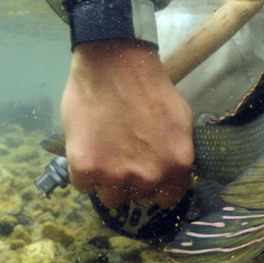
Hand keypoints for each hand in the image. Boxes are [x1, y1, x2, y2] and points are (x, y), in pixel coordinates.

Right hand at [61, 40, 194, 208]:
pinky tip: (87, 147)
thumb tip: (174, 172)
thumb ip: (177, 152)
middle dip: (130, 179)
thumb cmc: (149, 87)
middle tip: (122, 153)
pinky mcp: (86, 168)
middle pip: (137, 195)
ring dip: (105, 180)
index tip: (147, 175)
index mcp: (177, 164)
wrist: (114, 64)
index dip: (157, 188)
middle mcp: (150, 176)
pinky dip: (83, 171)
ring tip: (103, 151)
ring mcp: (116, 174)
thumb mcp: (180, 120)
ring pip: (110, 197)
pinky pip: (83, 185)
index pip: (168, 198)